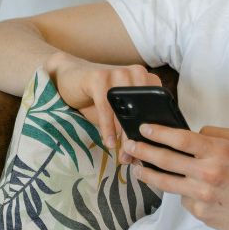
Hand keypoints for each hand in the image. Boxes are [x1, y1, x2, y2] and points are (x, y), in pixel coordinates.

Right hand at [42, 50, 161, 158]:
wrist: (70, 78)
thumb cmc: (99, 98)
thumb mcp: (120, 111)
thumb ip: (133, 124)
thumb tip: (146, 151)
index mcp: (148, 79)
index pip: (157, 107)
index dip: (155, 130)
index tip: (151, 151)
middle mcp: (137, 72)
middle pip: (142, 110)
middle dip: (139, 136)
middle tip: (135, 157)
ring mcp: (118, 72)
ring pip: (125, 110)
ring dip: (124, 135)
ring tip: (123, 154)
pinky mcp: (99, 77)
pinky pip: (106, 107)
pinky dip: (108, 128)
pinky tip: (109, 142)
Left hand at [126, 125, 228, 229]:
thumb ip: (214, 133)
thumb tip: (192, 134)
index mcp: (217, 151)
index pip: (180, 138)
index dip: (158, 133)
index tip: (144, 129)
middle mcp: (208, 172)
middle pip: (165, 160)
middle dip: (143, 151)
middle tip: (130, 146)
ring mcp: (203, 194)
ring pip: (165, 182)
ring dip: (147, 174)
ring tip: (138, 168)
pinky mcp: (201, 212)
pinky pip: (183, 199)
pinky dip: (183, 192)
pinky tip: (188, 189)